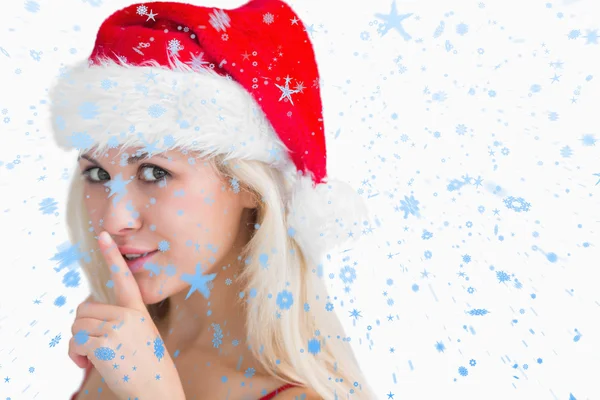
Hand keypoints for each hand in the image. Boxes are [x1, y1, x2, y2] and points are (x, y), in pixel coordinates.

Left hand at [68, 231, 184, 399]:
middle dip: (82, 328)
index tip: (103, 236)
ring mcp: (115, 329)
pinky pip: (75, 342)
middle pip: (84, 309)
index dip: (112, 256)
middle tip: (92, 346)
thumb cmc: (147, 366)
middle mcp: (127, 316)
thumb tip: (90, 318)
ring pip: (76, 326)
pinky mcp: (103, 344)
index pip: (124, 278)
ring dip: (77, 344)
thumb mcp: (141, 335)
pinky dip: (75, 356)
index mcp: (138, 311)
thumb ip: (121, 321)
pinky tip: (87, 366)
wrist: (156, 388)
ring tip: (92, 358)